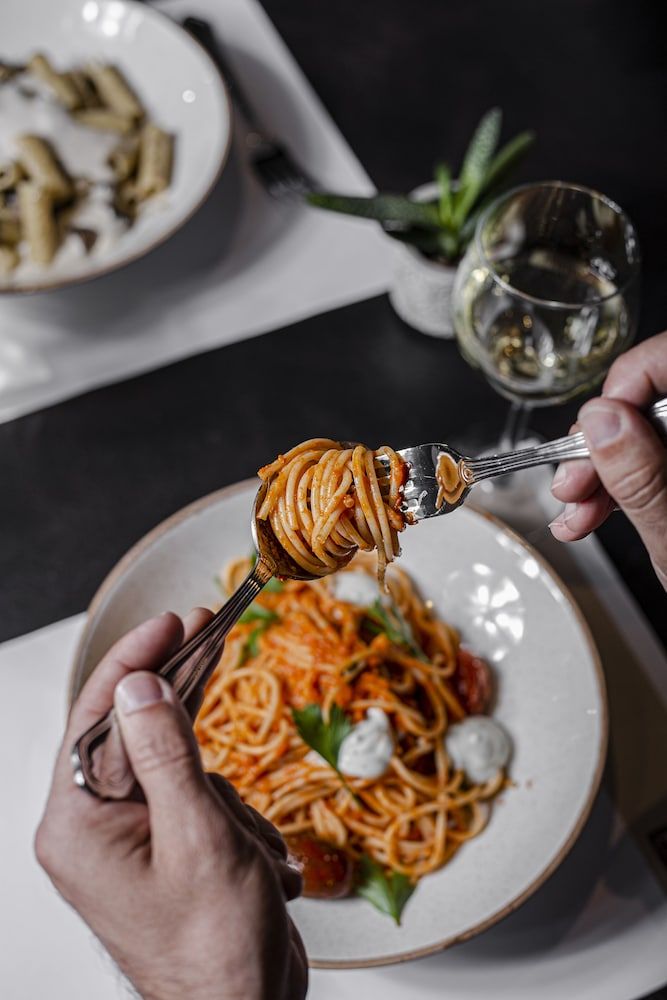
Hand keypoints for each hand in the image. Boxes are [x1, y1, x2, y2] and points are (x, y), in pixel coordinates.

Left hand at [35, 611, 307, 999]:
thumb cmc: (217, 947)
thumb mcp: (199, 839)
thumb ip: (167, 754)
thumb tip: (138, 683)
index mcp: (79, 825)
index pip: (98, 715)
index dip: (136, 659)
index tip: (174, 620)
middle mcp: (94, 828)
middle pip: (135, 730)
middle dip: (180, 696)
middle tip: (208, 629)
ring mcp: (131, 840)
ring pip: (180, 768)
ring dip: (227, 801)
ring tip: (250, 851)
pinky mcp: (166, 849)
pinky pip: (199, 800)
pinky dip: (235, 820)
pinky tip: (257, 863)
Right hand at [549, 330, 666, 588]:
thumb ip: (643, 477)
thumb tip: (603, 420)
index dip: (627, 386)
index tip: (594, 431)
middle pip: (658, 401)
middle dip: (604, 443)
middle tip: (575, 483)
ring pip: (650, 435)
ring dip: (604, 472)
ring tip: (578, 512)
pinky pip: (657, 462)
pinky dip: (624, 486)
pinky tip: (595, 512)